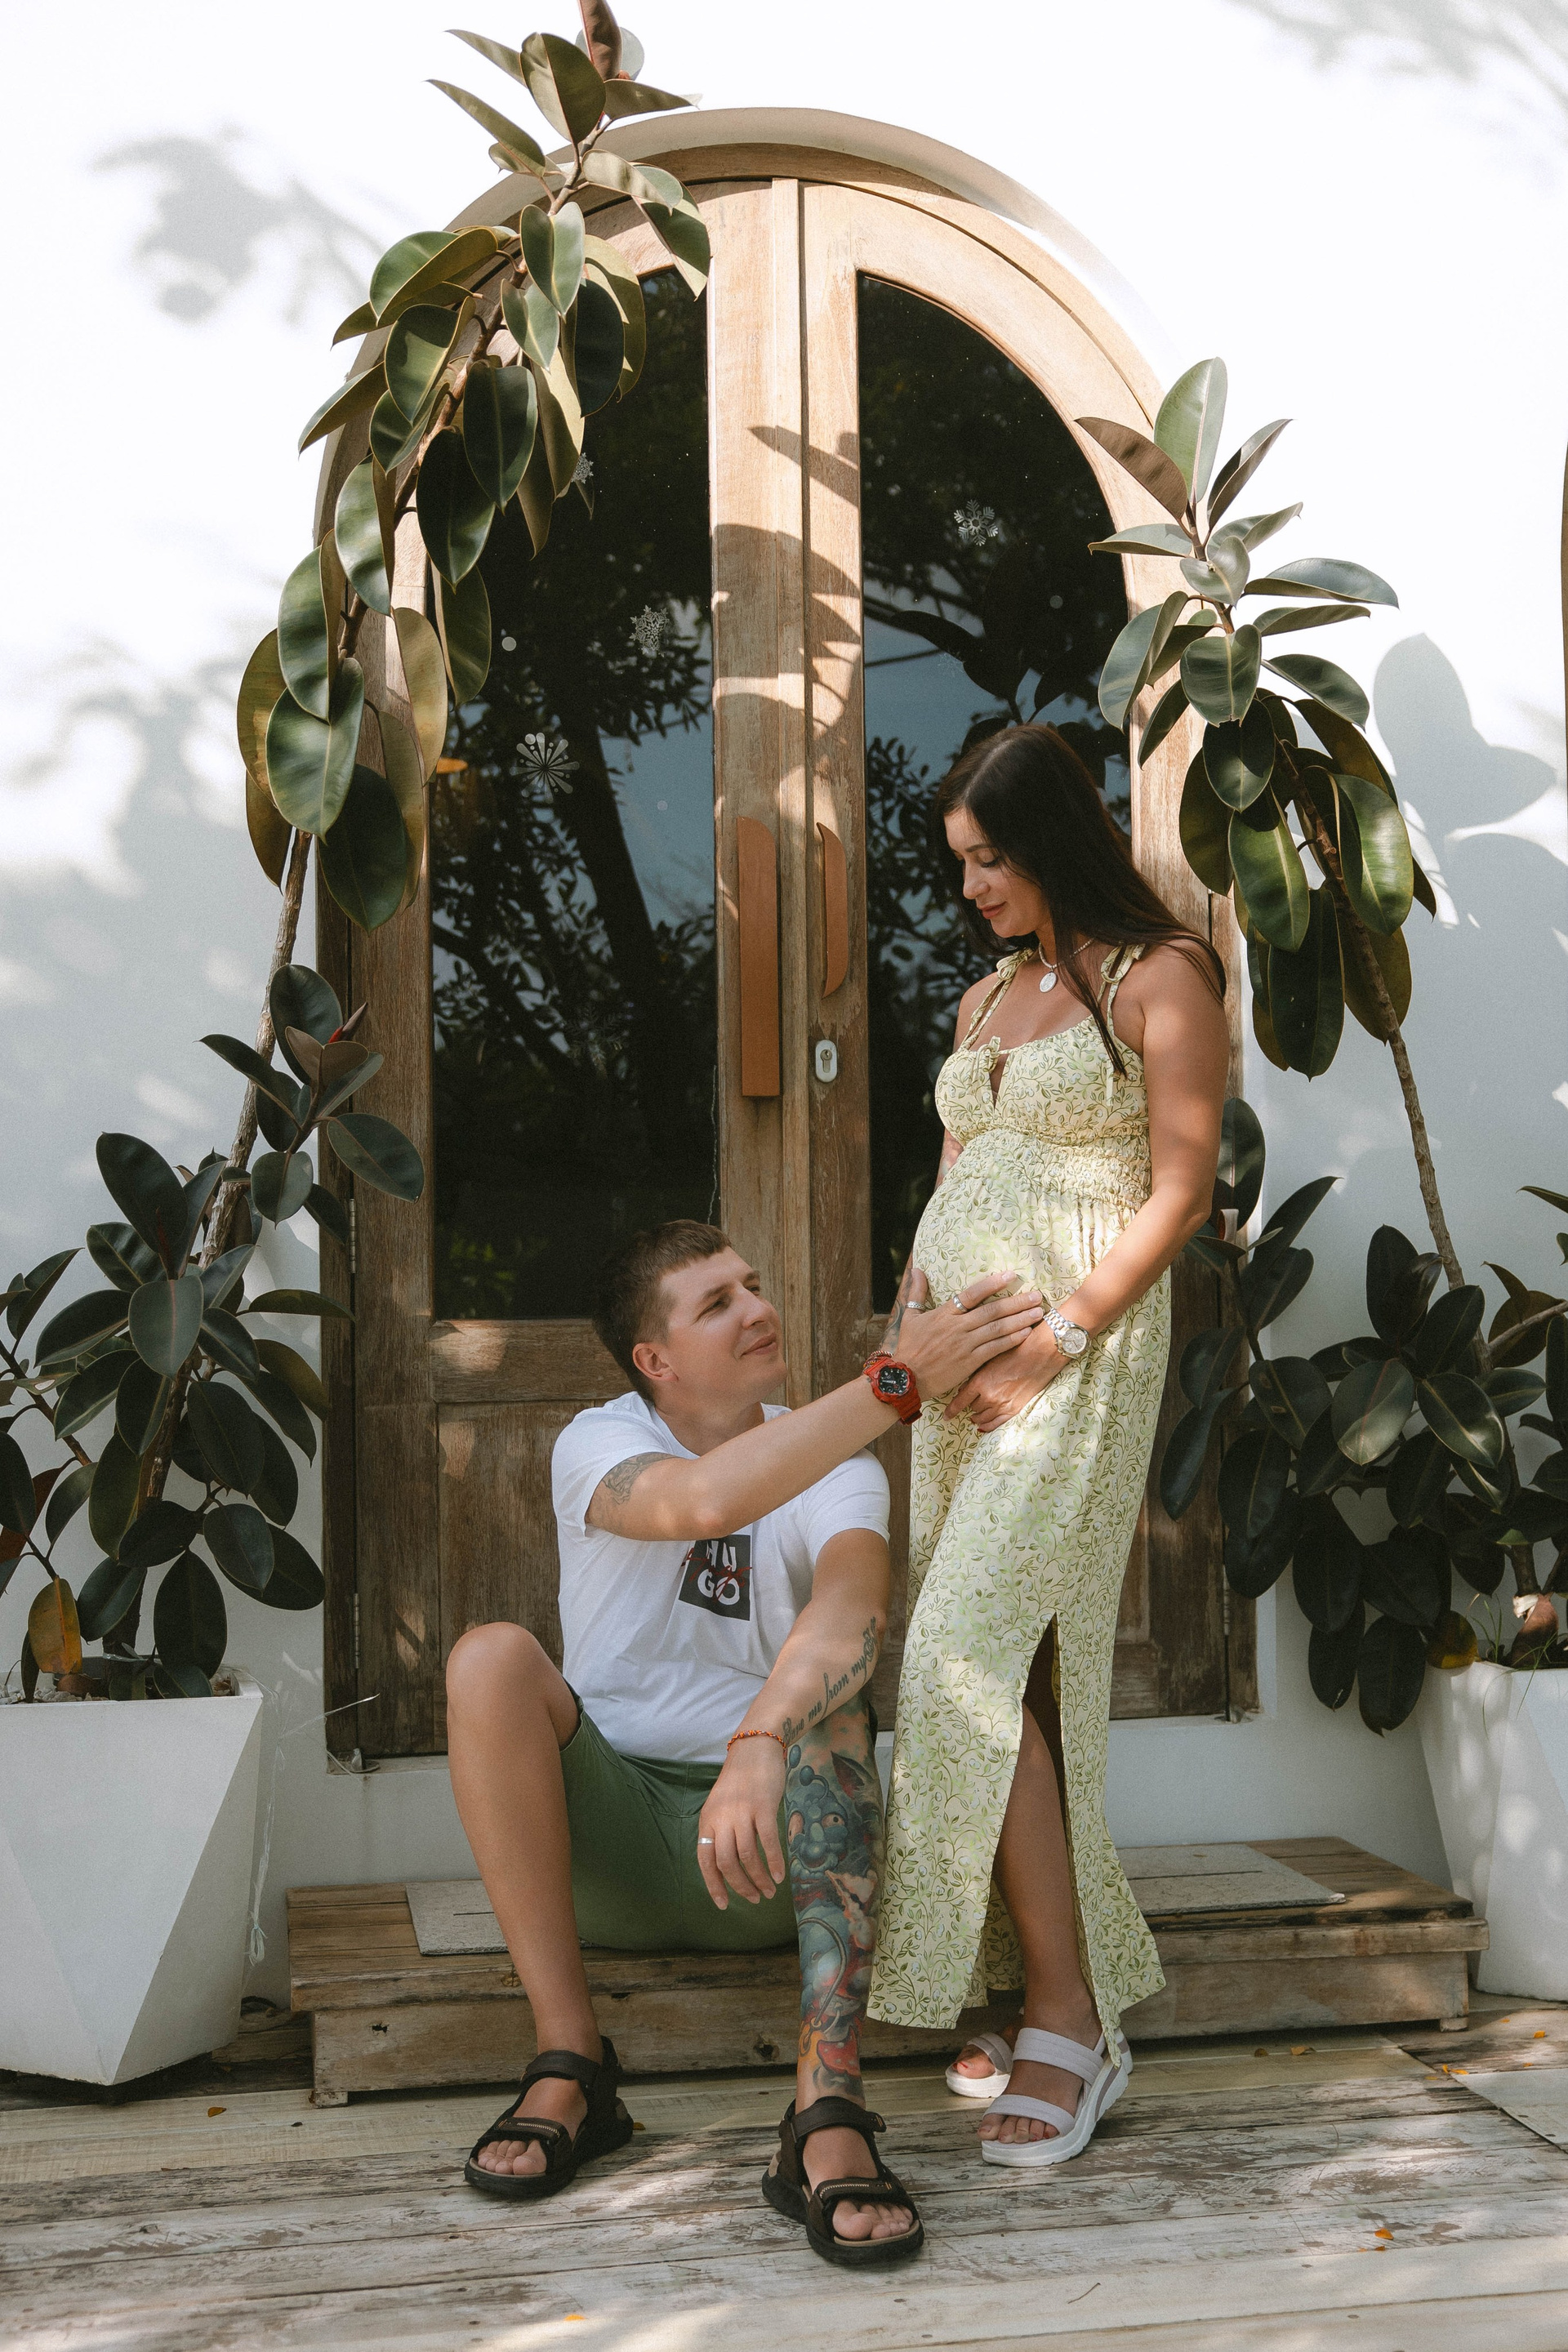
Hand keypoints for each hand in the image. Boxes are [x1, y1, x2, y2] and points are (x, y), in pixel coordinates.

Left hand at [695, 1733, 786, 1909]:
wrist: (755, 1748)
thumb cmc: (739, 1780)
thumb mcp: (721, 1806)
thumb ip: (721, 1831)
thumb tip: (727, 1866)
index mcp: (708, 1820)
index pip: (705, 1860)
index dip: (713, 1885)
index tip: (724, 1904)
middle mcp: (721, 1817)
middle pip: (726, 1862)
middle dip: (740, 1886)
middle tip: (754, 1898)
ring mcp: (742, 1812)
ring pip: (747, 1856)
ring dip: (759, 1878)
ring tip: (769, 1890)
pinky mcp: (763, 1806)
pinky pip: (768, 1841)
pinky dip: (774, 1862)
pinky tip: (780, 1875)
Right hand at [892, 1268, 1043, 1400]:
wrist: (906, 1379)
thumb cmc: (909, 1348)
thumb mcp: (910, 1318)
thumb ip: (917, 1293)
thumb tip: (916, 1269)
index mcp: (944, 1314)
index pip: (971, 1294)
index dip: (992, 1284)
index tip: (1011, 1275)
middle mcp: (957, 1327)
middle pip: (992, 1311)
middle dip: (1017, 1302)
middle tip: (1037, 1295)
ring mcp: (965, 1345)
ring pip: (997, 1329)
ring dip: (1020, 1320)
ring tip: (1038, 1312)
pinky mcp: (970, 1362)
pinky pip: (995, 1348)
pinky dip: (1011, 1340)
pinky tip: (1026, 1333)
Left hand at [945, 1326, 1064, 1431]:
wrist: (1040, 1353)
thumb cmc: (1015, 1349)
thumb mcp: (990, 1358)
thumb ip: (977, 1373)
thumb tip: (965, 1387)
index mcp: (980, 1381)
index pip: (960, 1401)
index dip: (951, 1410)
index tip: (946, 1416)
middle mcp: (989, 1396)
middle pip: (971, 1407)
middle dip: (970, 1404)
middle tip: (970, 1400)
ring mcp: (1002, 1405)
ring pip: (982, 1416)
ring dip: (977, 1415)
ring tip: (975, 1413)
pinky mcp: (1014, 1409)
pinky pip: (995, 1424)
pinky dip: (987, 1426)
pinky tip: (982, 1426)